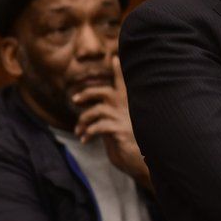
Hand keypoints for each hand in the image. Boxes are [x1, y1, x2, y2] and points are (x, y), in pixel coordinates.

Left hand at [72, 56, 150, 189]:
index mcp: (131, 105)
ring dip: (83, 121)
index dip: (120, 69)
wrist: (144, 162)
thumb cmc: (135, 147)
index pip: (125, 83)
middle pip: (103, 92)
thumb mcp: (125, 129)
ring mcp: (123, 118)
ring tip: (80, 131)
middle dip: (87, 94)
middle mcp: (128, 108)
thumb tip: (95, 115)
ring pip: (96, 110)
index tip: (116, 58)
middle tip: (75, 100)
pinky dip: (88, 132)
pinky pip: (97, 126)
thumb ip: (114, 118)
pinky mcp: (119, 130)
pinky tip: (85, 140)